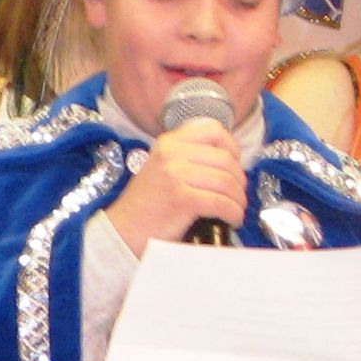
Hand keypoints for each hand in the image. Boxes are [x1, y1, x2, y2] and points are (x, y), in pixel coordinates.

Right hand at [104, 120, 243, 252]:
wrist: (122, 231)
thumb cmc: (146, 205)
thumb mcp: (162, 168)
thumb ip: (188, 158)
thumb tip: (229, 162)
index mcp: (168, 142)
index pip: (213, 129)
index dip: (232, 146)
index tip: (234, 165)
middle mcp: (171, 153)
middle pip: (225, 159)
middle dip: (239, 180)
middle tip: (237, 195)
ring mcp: (175, 175)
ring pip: (226, 181)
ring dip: (238, 199)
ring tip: (237, 210)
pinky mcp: (181, 199)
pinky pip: (221, 202)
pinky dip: (233, 213)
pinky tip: (232, 219)